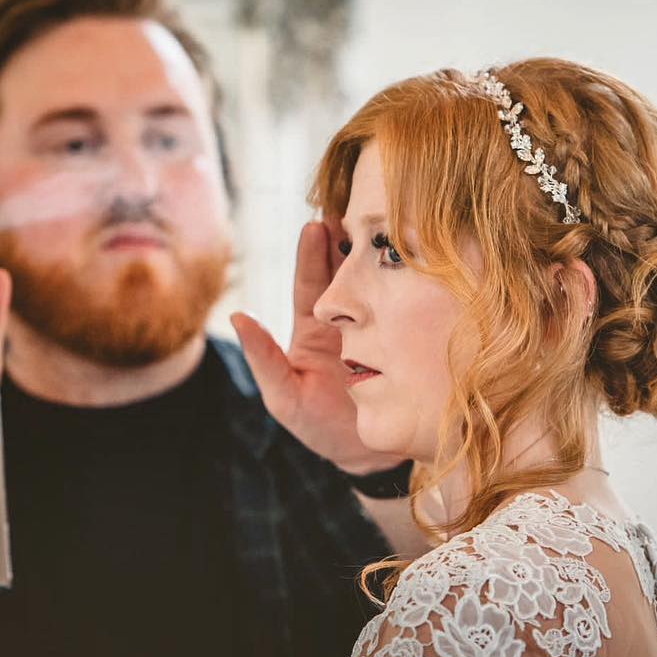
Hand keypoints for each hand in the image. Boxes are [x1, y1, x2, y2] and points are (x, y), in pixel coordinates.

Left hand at [230, 221, 403, 475]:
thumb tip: (238, 315)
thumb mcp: (284, 396)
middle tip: (352, 202)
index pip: (311, 281)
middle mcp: (346, 318)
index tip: (314, 222)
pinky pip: (405, 305)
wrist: (368, 454)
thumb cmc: (318, 426)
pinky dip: (408, 281)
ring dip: (378, 250)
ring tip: (386, 219)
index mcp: (313, 326)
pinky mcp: (405, 337)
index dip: (312, 251)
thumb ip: (263, 357)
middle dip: (347, 235)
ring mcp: (377, 324)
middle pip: (345, 269)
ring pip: (375, 280)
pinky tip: (418, 259)